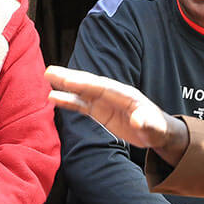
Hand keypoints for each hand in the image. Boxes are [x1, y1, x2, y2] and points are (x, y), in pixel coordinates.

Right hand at [45, 66, 187, 163]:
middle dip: (70, 78)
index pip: (103, 88)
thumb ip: (147, 123)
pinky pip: (80, 104)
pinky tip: (53, 97)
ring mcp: (105, 101)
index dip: (86, 84)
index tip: (69, 80)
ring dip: (65, 84)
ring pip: (81, 91)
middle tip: (50, 71)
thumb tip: (138, 121)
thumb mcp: (155, 129)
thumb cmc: (157, 129)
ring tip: (47, 76)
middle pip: (89, 84)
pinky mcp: (99, 110)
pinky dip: (67, 100)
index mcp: (126, 96)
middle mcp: (113, 94)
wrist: (156, 132)